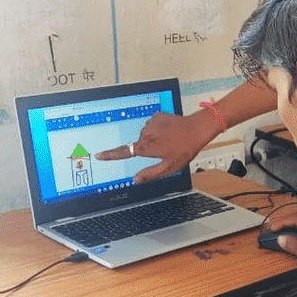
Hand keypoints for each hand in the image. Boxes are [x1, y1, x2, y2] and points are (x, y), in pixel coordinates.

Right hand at [94, 111, 218, 183]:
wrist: (197, 129)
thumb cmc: (185, 149)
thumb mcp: (169, 167)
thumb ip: (150, 174)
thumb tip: (136, 180)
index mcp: (146, 147)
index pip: (123, 152)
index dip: (110, 155)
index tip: (100, 155)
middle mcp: (145, 134)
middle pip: (139, 145)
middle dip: (147, 149)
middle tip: (164, 151)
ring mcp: (150, 123)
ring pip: (146, 135)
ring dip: (155, 139)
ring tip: (170, 141)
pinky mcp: (157, 116)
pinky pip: (153, 125)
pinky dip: (159, 130)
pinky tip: (170, 132)